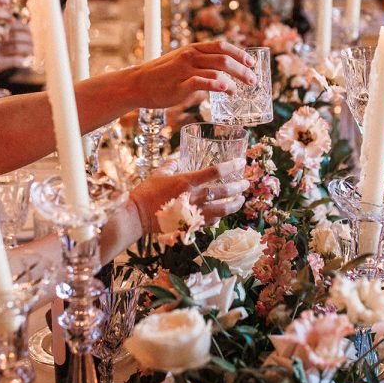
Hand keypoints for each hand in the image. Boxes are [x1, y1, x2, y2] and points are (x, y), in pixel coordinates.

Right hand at [128, 160, 248, 234]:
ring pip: (223, 209)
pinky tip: (224, 212)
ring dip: (235, 204)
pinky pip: (213, 221)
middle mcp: (194, 197)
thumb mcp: (159, 173)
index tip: (241, 162)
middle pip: (224, 191)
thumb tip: (179, 158)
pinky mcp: (192, 225)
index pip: (215, 171)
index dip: (231, 166)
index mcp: (186, 181)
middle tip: (245, 183)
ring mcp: (194, 213)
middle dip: (239, 186)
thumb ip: (171, 164)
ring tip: (241, 199)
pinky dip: (221, 216)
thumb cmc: (146, 193)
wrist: (138, 216)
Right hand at [129, 41, 255, 106]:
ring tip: (239, 91)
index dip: (240, 53)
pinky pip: (202, 82)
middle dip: (243, 70)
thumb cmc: (161, 75)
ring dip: (234, 81)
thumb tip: (221, 74)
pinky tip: (226, 89)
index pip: (222, 46)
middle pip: (224, 59)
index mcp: (193, 49)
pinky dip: (217, 85)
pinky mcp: (180, 85)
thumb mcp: (182, 62)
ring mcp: (185, 70)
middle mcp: (191, 56)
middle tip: (253, 81)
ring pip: (217, 70)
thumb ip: (200, 64)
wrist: (138, 84)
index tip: (252, 63)